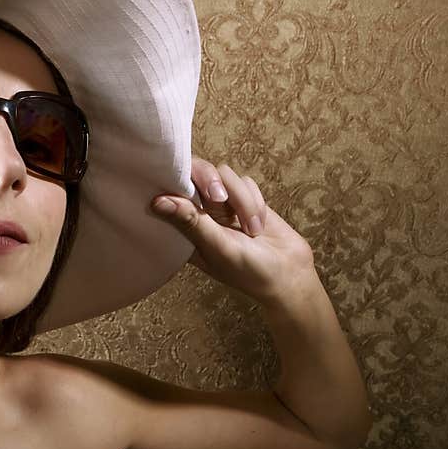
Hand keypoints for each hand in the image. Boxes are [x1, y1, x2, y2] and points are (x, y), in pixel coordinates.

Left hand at [151, 157, 315, 305]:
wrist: (290, 275)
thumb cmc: (248, 270)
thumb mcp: (218, 247)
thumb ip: (191, 221)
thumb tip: (157, 201)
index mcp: (185, 228)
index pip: (171, 192)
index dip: (176, 180)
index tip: (188, 188)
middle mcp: (200, 213)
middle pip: (196, 173)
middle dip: (211, 181)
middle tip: (219, 196)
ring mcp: (223, 205)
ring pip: (225, 175)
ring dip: (242, 201)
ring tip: (252, 230)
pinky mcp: (245, 198)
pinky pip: (245, 182)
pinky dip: (255, 201)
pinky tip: (260, 225)